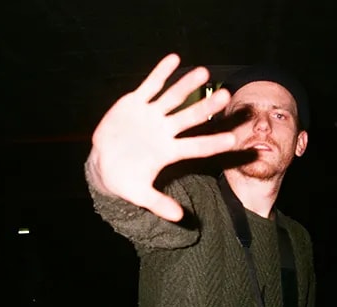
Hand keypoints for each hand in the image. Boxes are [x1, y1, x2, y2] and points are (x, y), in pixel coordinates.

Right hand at [87, 53, 235, 221]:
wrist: (103, 164)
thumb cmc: (124, 180)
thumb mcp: (139, 194)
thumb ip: (159, 203)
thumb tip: (180, 218)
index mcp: (168, 152)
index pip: (195, 147)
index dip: (212, 143)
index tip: (233, 139)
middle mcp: (164, 131)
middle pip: (189, 118)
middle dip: (207, 108)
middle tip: (226, 96)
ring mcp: (151, 116)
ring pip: (173, 98)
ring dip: (186, 85)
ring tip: (203, 72)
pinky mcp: (135, 103)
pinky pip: (150, 86)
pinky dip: (160, 73)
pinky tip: (174, 59)